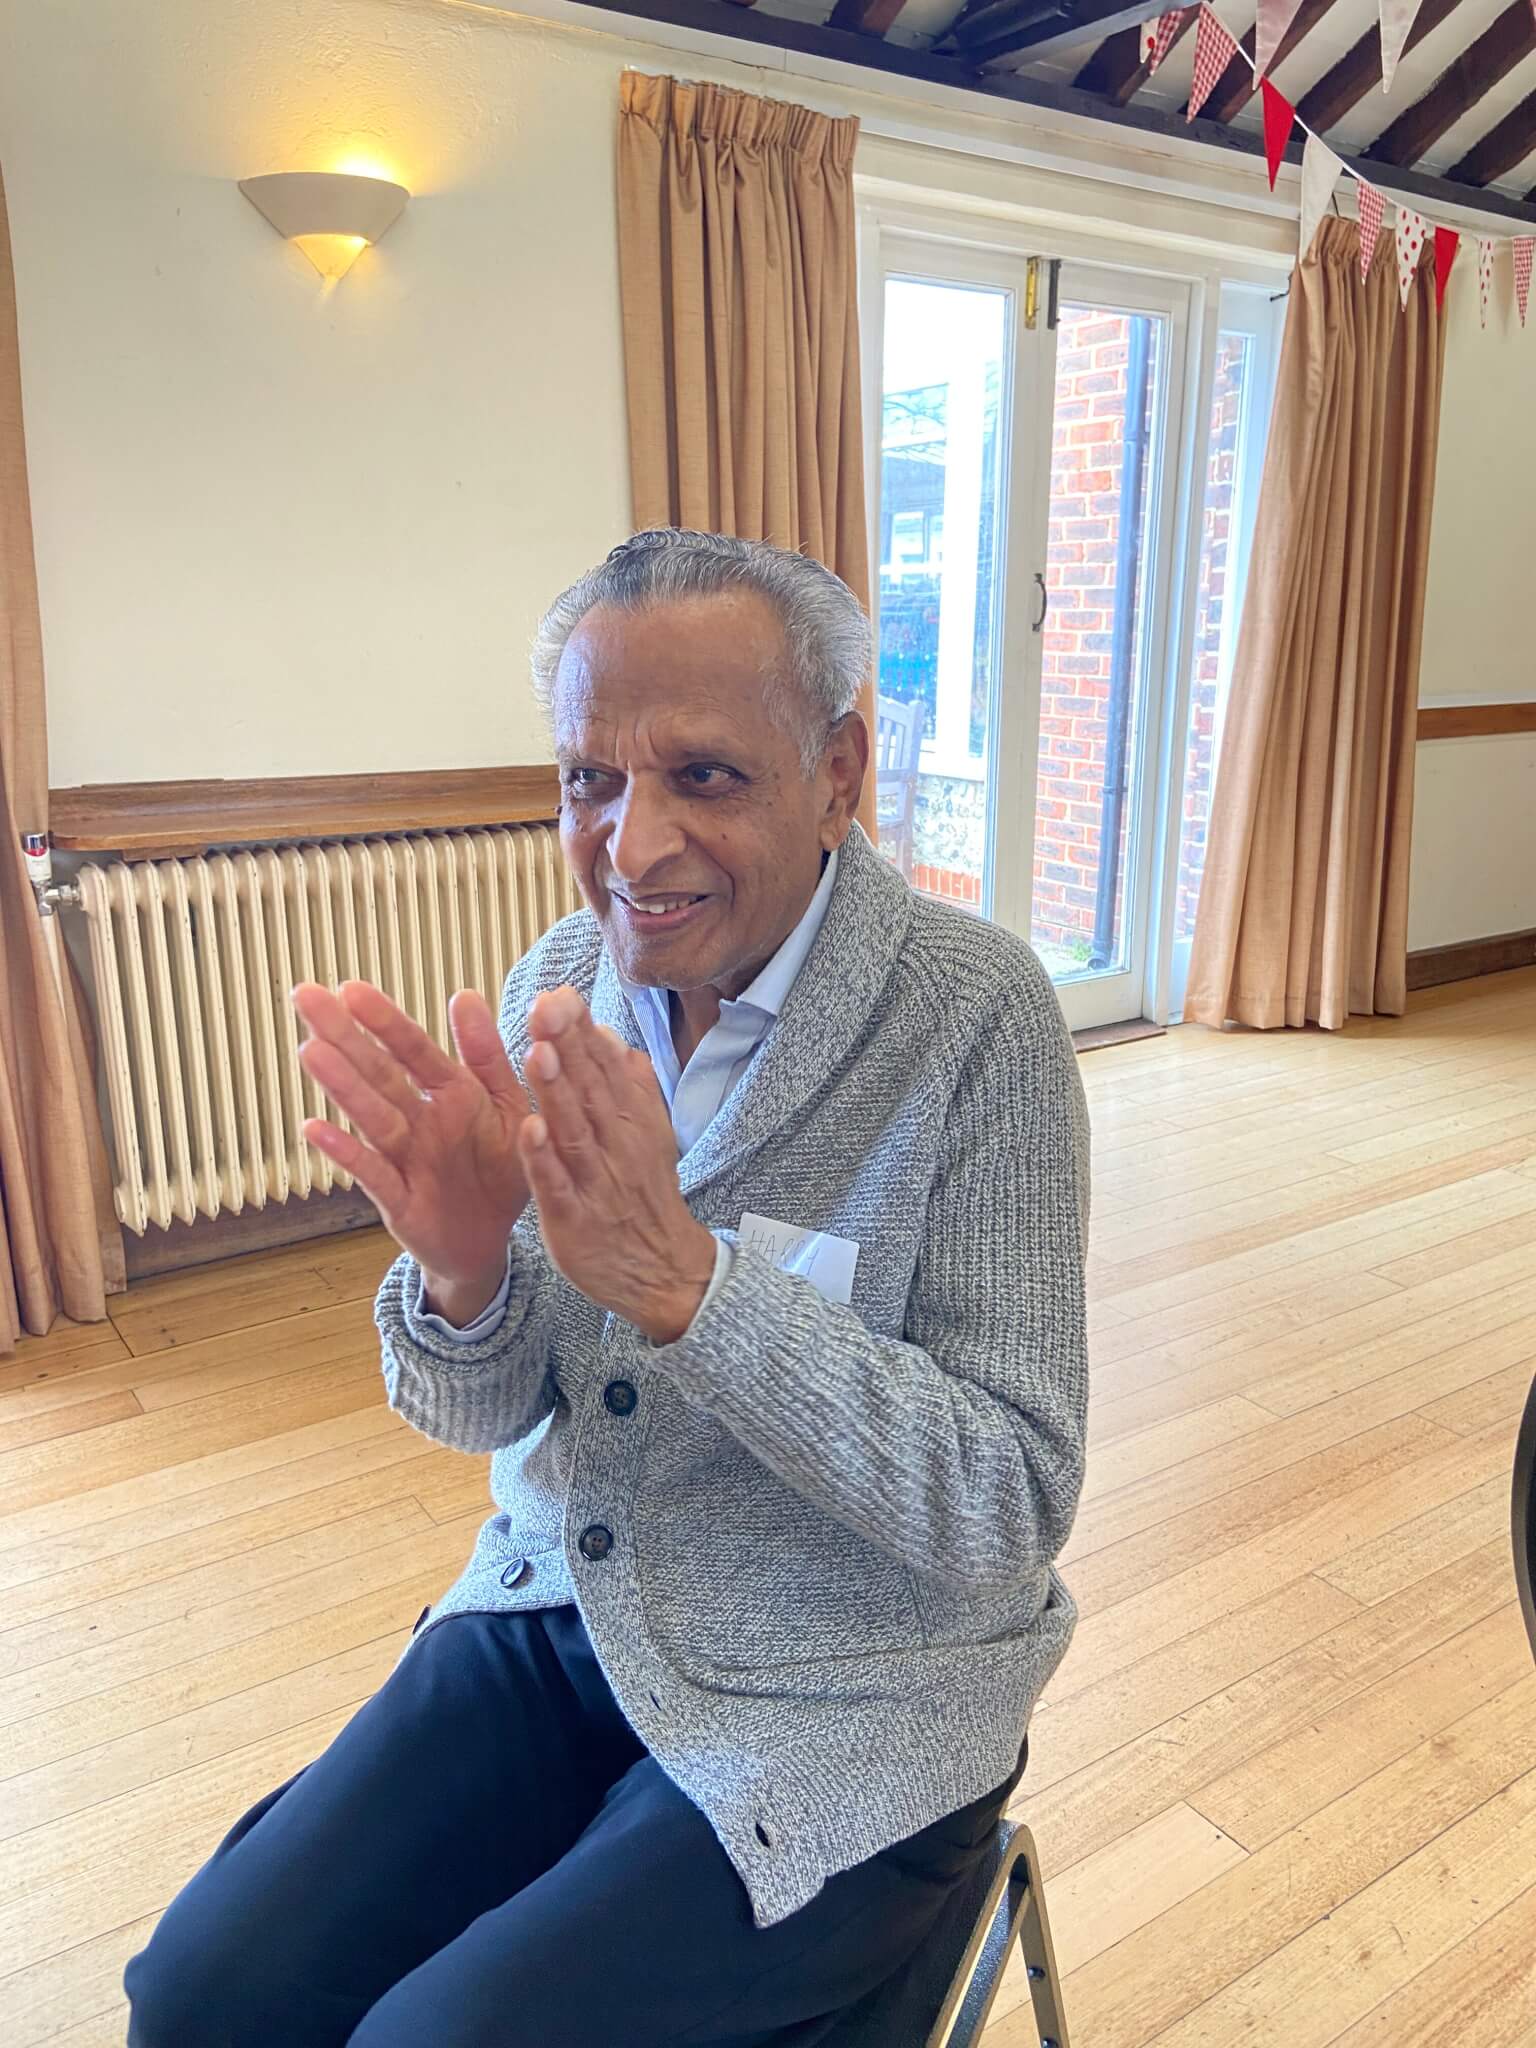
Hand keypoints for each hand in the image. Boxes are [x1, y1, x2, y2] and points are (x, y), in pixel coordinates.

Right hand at [292, 981, 531, 1323]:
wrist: (496, 1239)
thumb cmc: (499, 1168)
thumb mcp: (507, 1107)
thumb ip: (487, 1057)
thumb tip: (464, 995)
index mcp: (450, 1094)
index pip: (413, 1049)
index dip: (384, 1020)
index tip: (351, 988)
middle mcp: (419, 1121)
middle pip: (379, 1073)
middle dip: (344, 1036)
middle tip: (305, 997)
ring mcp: (405, 1159)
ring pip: (371, 1116)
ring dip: (342, 1085)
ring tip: (310, 1051)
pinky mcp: (399, 1201)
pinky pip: (372, 1173)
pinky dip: (344, 1153)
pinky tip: (313, 1129)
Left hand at [520, 988, 716, 1343]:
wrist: (660, 1268)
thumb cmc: (641, 1193)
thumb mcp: (646, 1133)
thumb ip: (629, 1085)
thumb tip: (613, 1036)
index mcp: (630, 1117)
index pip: (603, 1065)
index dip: (581, 1029)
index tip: (559, 993)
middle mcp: (615, 1142)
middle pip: (588, 1087)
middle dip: (566, 1045)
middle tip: (544, 1005)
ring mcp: (594, 1179)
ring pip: (573, 1129)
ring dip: (556, 1091)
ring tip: (538, 1052)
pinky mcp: (572, 1217)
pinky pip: (556, 1184)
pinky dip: (544, 1158)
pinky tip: (529, 1130)